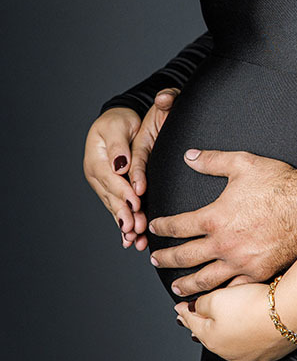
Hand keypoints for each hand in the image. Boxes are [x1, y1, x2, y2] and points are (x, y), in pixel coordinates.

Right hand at [83, 88, 178, 249]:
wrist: (117, 121)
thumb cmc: (118, 121)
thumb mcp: (117, 127)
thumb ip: (117, 146)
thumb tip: (119, 165)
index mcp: (96, 161)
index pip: (110, 179)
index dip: (123, 191)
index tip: (136, 202)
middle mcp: (97, 176)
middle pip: (111, 197)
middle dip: (125, 213)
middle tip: (137, 228)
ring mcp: (102, 185)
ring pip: (114, 207)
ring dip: (125, 223)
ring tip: (136, 238)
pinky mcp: (111, 190)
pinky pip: (117, 208)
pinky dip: (123, 223)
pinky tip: (130, 239)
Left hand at [149, 150, 296, 296]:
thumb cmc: (279, 183)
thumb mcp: (242, 163)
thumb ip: (212, 160)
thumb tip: (190, 156)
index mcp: (215, 217)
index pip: (178, 226)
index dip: (162, 227)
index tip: (154, 228)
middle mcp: (223, 244)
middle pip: (185, 256)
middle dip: (166, 258)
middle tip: (155, 260)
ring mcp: (240, 262)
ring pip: (205, 278)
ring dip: (186, 283)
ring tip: (176, 288)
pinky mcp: (258, 273)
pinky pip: (232, 289)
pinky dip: (219, 296)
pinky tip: (212, 299)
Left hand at [175, 284, 296, 360]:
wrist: (288, 314)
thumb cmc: (253, 306)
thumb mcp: (216, 298)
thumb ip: (200, 304)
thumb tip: (191, 309)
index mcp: (211, 338)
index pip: (191, 323)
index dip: (184, 312)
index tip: (179, 308)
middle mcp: (228, 352)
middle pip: (210, 334)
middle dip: (202, 325)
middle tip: (194, 318)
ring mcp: (249, 355)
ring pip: (231, 341)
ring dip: (225, 332)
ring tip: (220, 324)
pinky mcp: (269, 353)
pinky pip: (251, 343)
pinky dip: (246, 335)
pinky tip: (249, 328)